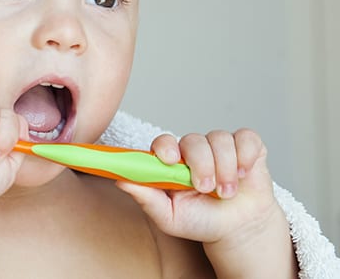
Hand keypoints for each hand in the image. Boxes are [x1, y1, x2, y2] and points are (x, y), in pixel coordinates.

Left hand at [116, 129, 295, 275]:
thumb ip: (146, 199)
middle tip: (206, 189)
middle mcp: (193, 150)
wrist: (238, 229)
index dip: (165, 147)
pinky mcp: (246, 147)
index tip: (170, 159)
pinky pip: (246, 138)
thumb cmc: (200, 220)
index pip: (163, 142)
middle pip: (193, 140)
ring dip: (225, 168)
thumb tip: (120, 182)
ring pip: (220, 139)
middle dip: (201, 165)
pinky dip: (246, 156)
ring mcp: (219, 146)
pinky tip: (244, 174)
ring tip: (226, 193)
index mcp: (172, 163)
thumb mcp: (169, 217)